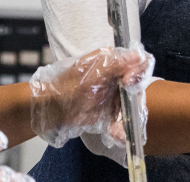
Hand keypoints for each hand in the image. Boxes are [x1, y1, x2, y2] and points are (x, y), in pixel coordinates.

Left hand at [30, 43, 154, 148]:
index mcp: (112, 61)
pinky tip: (117, 135)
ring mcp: (114, 94)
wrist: (51, 109)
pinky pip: (123, 119)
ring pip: (133, 104)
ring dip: (129, 117)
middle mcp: (116, 77)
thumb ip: (115, 64)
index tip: (129, 82)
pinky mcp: (110, 111)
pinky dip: (121, 128)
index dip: (139, 72)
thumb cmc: (67, 87)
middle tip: (123, 109)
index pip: (138, 62)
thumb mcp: (91, 73)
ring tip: (118, 128)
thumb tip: (137, 55)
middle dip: (135, 99)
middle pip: (138, 85)